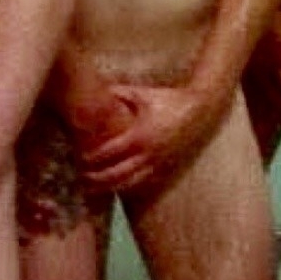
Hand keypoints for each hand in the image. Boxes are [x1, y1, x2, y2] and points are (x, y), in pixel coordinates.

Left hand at [81, 82, 218, 195]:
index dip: (93, 158)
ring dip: (110, 187)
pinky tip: (117, 187)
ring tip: (94, 189)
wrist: (200, 109)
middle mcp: (149, 153)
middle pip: (117, 174)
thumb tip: (97, 90)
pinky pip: (144, 182)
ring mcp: (159, 163)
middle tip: (82, 178)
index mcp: (140, 135)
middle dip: (97, 178)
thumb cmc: (169, 99)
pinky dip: (128, 186)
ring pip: (130, 183)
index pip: (110, 152)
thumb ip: (118, 93)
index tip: (80, 159)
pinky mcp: (167, 167)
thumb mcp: (142, 94)